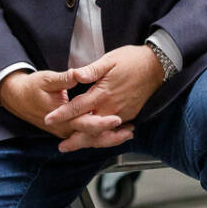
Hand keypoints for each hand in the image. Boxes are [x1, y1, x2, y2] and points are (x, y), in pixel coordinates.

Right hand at [0, 69, 131, 152]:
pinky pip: (87, 138)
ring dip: (110, 139)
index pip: (85, 122)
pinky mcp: (68, 130)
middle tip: (130, 130)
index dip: (102, 122)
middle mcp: (65, 128)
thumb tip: (77, 74)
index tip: (117, 119)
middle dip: (112, 135)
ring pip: (91, 141)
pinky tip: (115, 133)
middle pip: (92, 137)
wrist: (17, 98)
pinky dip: (102, 137)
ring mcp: (66, 131)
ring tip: (128, 134)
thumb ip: (64, 79)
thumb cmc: (32, 87)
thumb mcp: (47, 79)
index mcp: (62, 116)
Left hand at [43, 45, 163, 151]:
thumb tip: (74, 74)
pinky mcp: (130, 115)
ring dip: (88, 141)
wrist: (157, 66)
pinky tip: (98, 140)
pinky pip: (114, 131)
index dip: (62, 114)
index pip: (77, 107)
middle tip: (62, 147)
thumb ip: (91, 70)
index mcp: (102, 93)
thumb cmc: (132, 60)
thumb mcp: (109, 60)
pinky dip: (105, 138)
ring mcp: (122, 114)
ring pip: (102, 133)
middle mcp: (111, 107)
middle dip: (74, 140)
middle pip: (89, 129)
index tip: (49, 120)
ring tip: (76, 146)